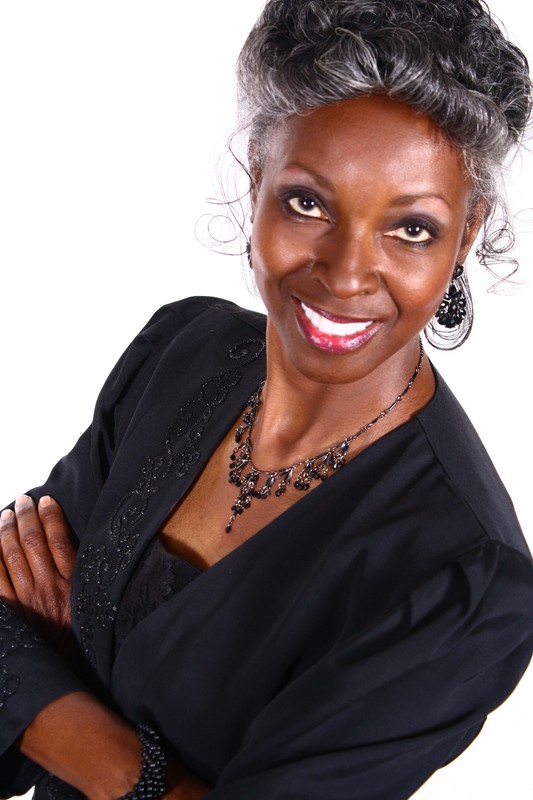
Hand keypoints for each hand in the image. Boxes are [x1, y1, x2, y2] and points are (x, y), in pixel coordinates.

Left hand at [0, 494, 76, 654]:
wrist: (66, 675)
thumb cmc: (82, 639)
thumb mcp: (91, 604)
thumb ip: (82, 578)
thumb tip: (74, 551)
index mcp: (72, 583)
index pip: (59, 538)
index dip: (51, 516)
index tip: (46, 500)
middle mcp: (48, 588)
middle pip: (33, 542)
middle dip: (26, 517)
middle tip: (22, 501)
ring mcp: (26, 602)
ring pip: (11, 556)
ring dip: (6, 532)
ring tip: (6, 516)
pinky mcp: (11, 616)